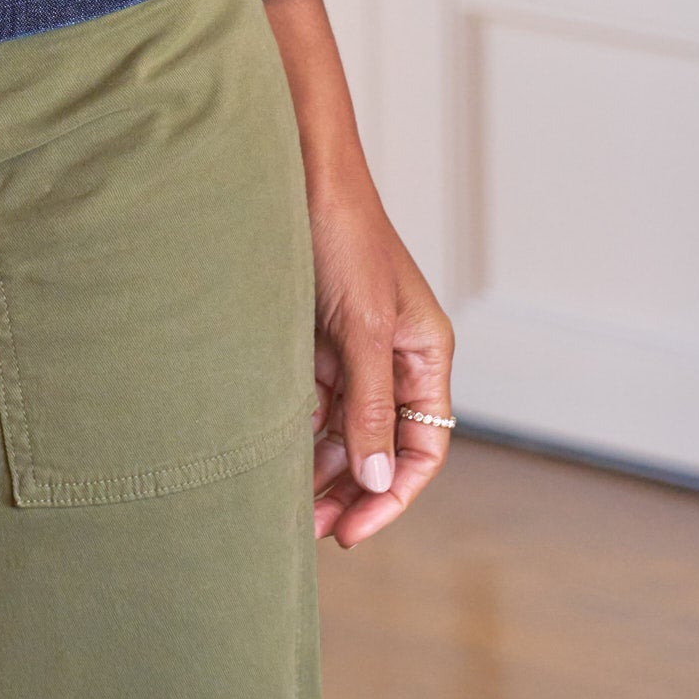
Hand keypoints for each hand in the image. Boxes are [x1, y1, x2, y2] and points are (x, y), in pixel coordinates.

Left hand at [264, 0, 455, 548]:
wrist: (295, 168)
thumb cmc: (341, 234)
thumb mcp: (359, 326)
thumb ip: (369, 404)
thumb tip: (376, 480)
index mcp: (424, 352)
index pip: (422, 447)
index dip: (391, 493)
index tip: (354, 530)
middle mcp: (394, 355)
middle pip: (380, 444)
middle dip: (351, 488)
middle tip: (311, 529)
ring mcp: (354, 346)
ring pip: (344, 427)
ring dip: (320, 466)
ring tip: (285, 505)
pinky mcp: (316, 334)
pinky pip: (315, 399)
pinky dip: (299, 429)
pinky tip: (273, 455)